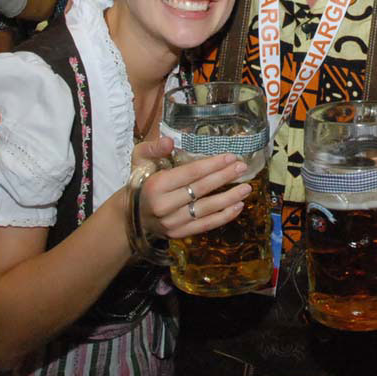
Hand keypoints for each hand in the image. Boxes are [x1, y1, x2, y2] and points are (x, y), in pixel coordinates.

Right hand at [131, 137, 251, 238]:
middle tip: (242, 167)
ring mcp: (173, 222)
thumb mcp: (138, 160)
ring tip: (247, 188)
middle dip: (224, 177)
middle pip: (201, 190)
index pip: (191, 173)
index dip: (212, 164)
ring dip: (229, 198)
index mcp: (156, 185)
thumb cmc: (139, 182)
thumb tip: (170, 141)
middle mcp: (165, 206)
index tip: (230, 157)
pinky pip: (206, 225)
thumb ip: (153, 148)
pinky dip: (224, 216)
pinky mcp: (179, 234)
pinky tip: (238, 206)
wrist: (129, 215)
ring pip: (207, 209)